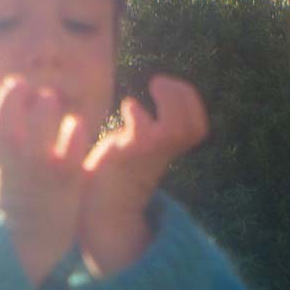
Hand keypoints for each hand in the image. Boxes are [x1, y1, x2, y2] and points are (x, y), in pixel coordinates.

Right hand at [0, 74, 88, 284]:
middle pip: (3, 122)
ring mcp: (39, 173)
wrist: (41, 252)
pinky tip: (76, 125)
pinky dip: (73, 134)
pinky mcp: (66, 182)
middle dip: (10, 96)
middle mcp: (15, 166)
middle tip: (24, 86)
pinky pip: (69, 153)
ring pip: (34, 130)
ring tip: (49, 99)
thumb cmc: (19, 219)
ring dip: (41, 107)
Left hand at [79, 75, 207, 277]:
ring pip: (178, 128)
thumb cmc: (109, 175)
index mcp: (165, 150)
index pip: (197, 126)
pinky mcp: (125, 154)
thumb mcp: (132, 148)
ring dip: (170, 99)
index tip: (165, 88)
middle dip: (185, 95)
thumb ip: (141, 132)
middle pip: (196, 127)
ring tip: (152, 86)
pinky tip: (127, 108)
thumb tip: (136, 111)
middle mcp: (160, 152)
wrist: (92, 206)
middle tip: (158, 83)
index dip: (190, 102)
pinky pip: (143, 132)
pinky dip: (137, 111)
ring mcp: (145, 153)